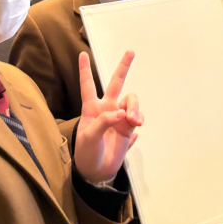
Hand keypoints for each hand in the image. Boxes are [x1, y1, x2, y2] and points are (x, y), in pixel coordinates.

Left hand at [74, 51, 142, 183]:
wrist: (96, 172)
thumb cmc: (86, 153)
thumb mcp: (89, 137)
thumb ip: (103, 122)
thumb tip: (122, 113)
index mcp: (92, 108)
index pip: (88, 85)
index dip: (84, 70)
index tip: (82, 54)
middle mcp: (107, 109)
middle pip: (117, 83)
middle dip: (123, 67)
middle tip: (131, 51)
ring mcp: (119, 118)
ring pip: (132, 102)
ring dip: (136, 108)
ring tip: (135, 121)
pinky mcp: (128, 129)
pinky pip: (138, 118)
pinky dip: (139, 121)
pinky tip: (135, 128)